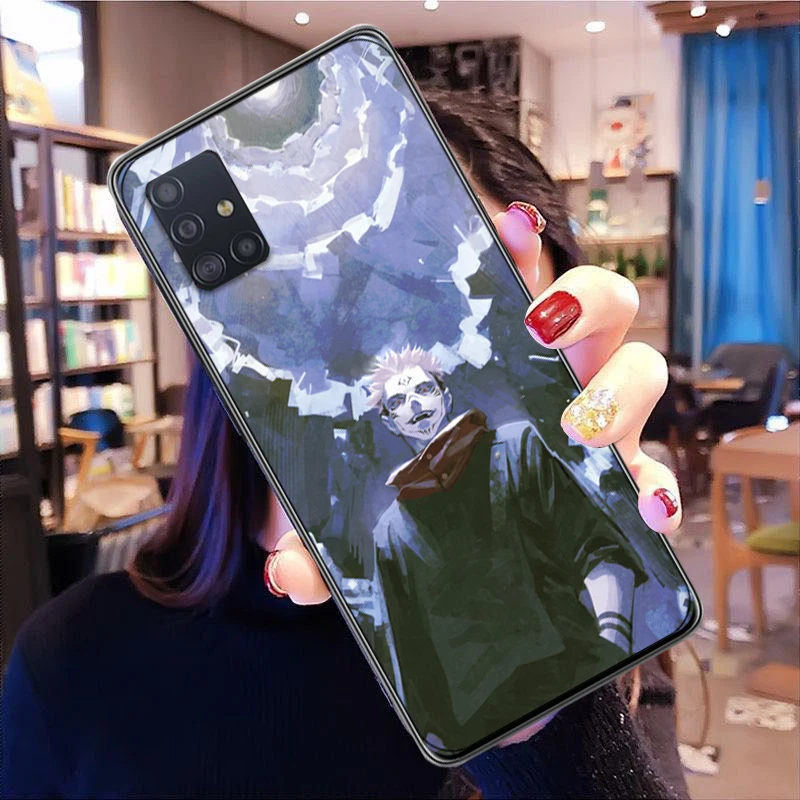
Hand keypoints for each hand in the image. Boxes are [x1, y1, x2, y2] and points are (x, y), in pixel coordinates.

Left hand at [264, 201, 681, 741]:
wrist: (461, 547)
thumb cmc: (416, 496)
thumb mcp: (363, 500)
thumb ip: (326, 533)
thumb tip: (287, 573)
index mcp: (496, 351)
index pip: (518, 275)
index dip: (520, 243)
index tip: (499, 225)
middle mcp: (554, 374)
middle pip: (601, 306)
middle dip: (585, 302)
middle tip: (541, 327)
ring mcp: (594, 423)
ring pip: (641, 371)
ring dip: (621, 390)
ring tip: (580, 425)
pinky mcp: (621, 480)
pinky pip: (658, 474)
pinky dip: (660, 487)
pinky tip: (646, 510)